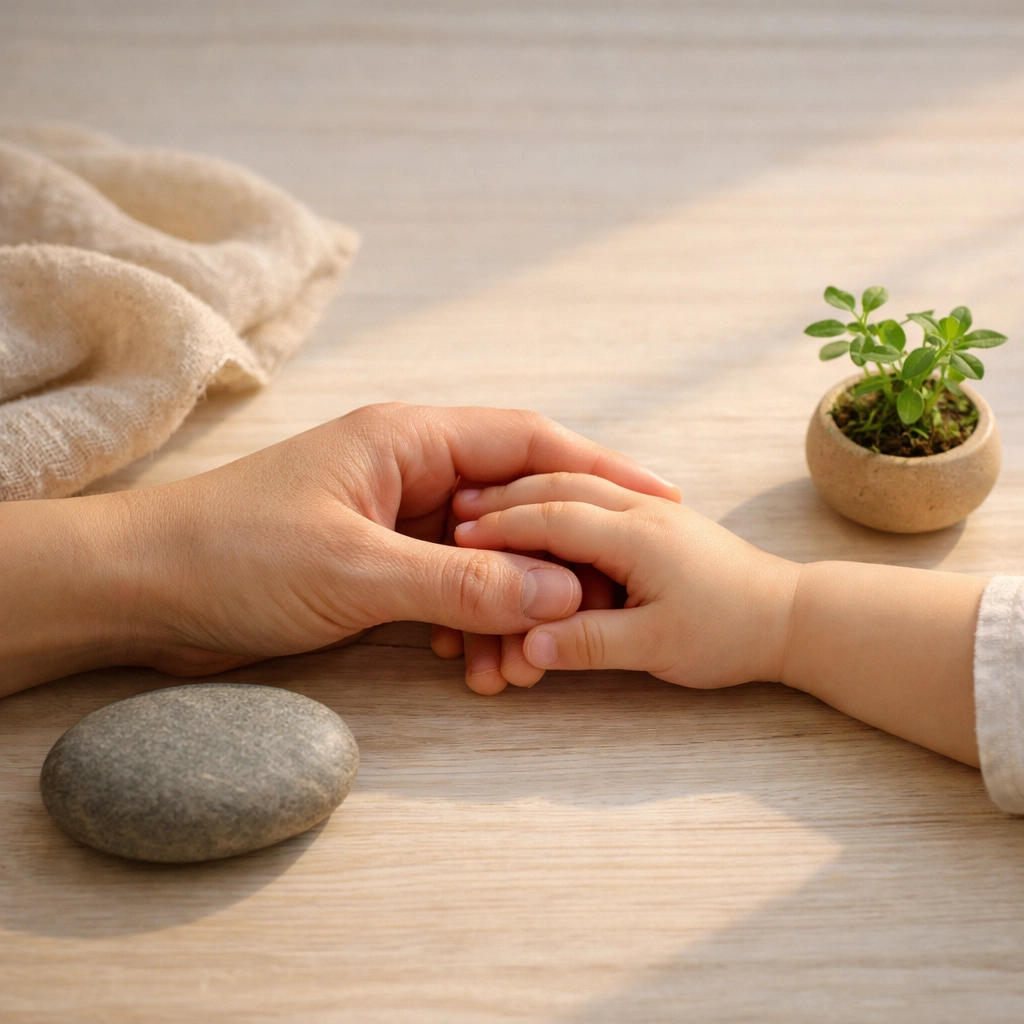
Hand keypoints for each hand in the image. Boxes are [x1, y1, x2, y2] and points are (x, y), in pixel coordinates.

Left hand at [0, 404, 678, 694]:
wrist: (142, 590)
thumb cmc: (233, 556)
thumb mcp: (357, 571)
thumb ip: (463, 582)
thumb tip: (561, 593)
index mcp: (409, 440)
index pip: (529, 443)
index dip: (600, 472)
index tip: (659, 504)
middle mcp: (409, 469)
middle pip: (517, 503)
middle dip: (558, 561)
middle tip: (598, 612)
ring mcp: (393, 516)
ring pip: (485, 555)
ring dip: (511, 606)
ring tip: (522, 665)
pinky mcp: (376, 560)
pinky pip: (448, 585)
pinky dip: (470, 622)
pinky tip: (474, 663)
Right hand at [451, 472, 985, 766]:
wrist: (794, 616)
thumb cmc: (730, 632)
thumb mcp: (657, 647)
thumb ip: (590, 643)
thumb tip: (527, 644)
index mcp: (637, 536)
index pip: (554, 518)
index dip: (502, 526)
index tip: (459, 535)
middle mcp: (641, 512)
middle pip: (560, 487)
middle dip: (506, 496)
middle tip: (458, 507)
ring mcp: (652, 513)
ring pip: (578, 486)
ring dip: (530, 491)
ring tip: (487, 502)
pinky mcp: (659, 523)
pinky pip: (598, 498)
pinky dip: (559, 500)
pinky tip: (541, 509)